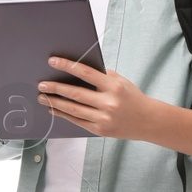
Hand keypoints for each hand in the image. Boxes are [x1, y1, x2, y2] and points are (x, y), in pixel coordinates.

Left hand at [40, 56, 158, 140]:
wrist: (149, 121)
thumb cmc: (133, 98)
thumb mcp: (122, 82)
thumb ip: (102, 76)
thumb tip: (76, 70)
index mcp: (114, 87)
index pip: (86, 73)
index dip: (67, 66)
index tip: (52, 61)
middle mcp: (109, 103)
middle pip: (75, 94)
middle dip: (55, 88)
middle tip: (41, 84)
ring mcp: (104, 118)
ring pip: (73, 109)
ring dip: (55, 102)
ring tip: (42, 97)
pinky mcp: (101, 130)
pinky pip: (77, 121)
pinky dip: (63, 115)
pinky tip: (53, 109)